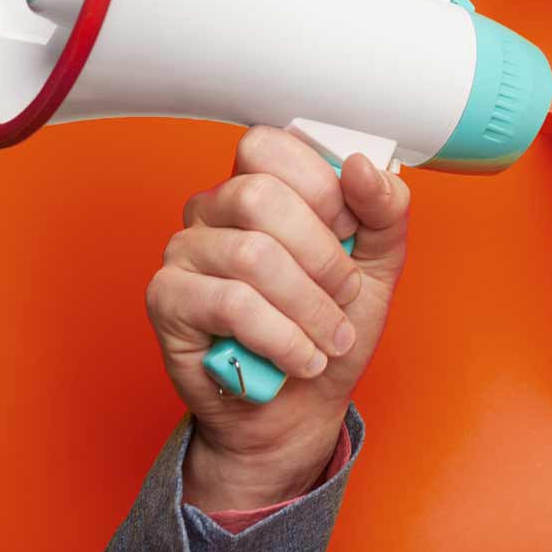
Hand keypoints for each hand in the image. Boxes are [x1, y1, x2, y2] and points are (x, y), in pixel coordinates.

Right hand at [145, 125, 411, 510]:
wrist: (302, 405)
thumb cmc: (333, 324)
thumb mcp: (378, 261)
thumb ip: (384, 208)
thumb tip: (363, 166)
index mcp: (261, 183)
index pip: (270, 146)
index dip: (319, 186)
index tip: (349, 228)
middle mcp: (213, 208)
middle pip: (259, 197)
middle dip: (321, 255)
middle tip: (347, 294)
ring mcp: (185, 252)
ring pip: (250, 256)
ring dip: (308, 307)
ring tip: (329, 339)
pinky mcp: (167, 300)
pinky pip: (229, 305)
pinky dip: (280, 337)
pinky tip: (300, 358)